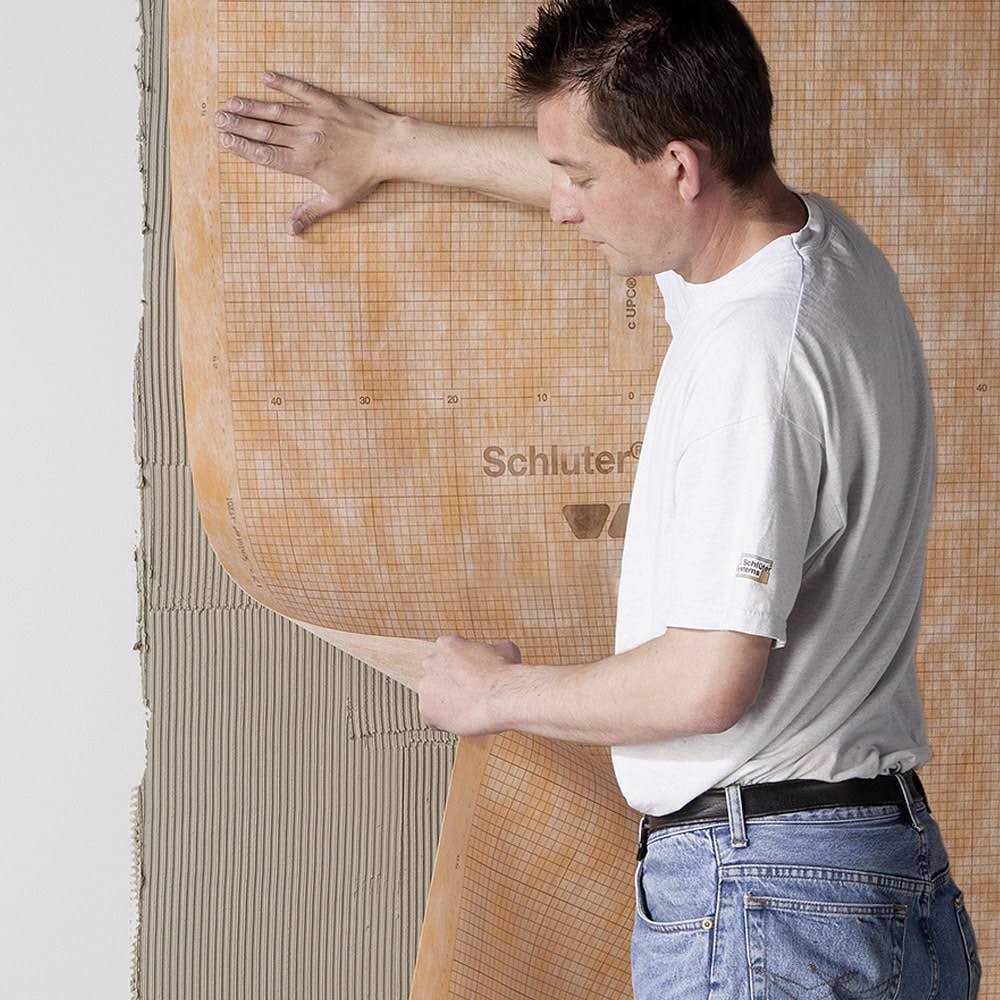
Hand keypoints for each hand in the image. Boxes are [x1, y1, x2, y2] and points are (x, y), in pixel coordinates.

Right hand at [214, 70, 404, 233]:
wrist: (390, 148)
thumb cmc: (366, 177)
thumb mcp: (339, 200)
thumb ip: (311, 212)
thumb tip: (291, 231)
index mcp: (304, 164)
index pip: (265, 156)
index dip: (242, 148)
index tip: (224, 142)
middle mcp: (305, 139)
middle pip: (264, 131)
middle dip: (238, 125)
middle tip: (217, 119)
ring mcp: (315, 117)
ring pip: (276, 110)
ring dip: (251, 106)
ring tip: (230, 102)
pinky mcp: (328, 100)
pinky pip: (301, 89)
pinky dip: (282, 83)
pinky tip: (265, 77)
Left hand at [418, 635, 521, 736]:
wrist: (502, 696)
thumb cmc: (504, 673)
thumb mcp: (505, 649)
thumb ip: (493, 648)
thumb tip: (497, 651)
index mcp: (445, 644)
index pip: (445, 656)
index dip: (459, 668)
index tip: (469, 676)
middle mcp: (430, 662)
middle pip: (435, 675)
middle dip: (448, 683)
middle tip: (467, 693)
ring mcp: (425, 687)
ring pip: (432, 697)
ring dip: (445, 703)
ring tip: (466, 708)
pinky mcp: (426, 710)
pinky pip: (432, 718)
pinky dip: (444, 721)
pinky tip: (461, 719)